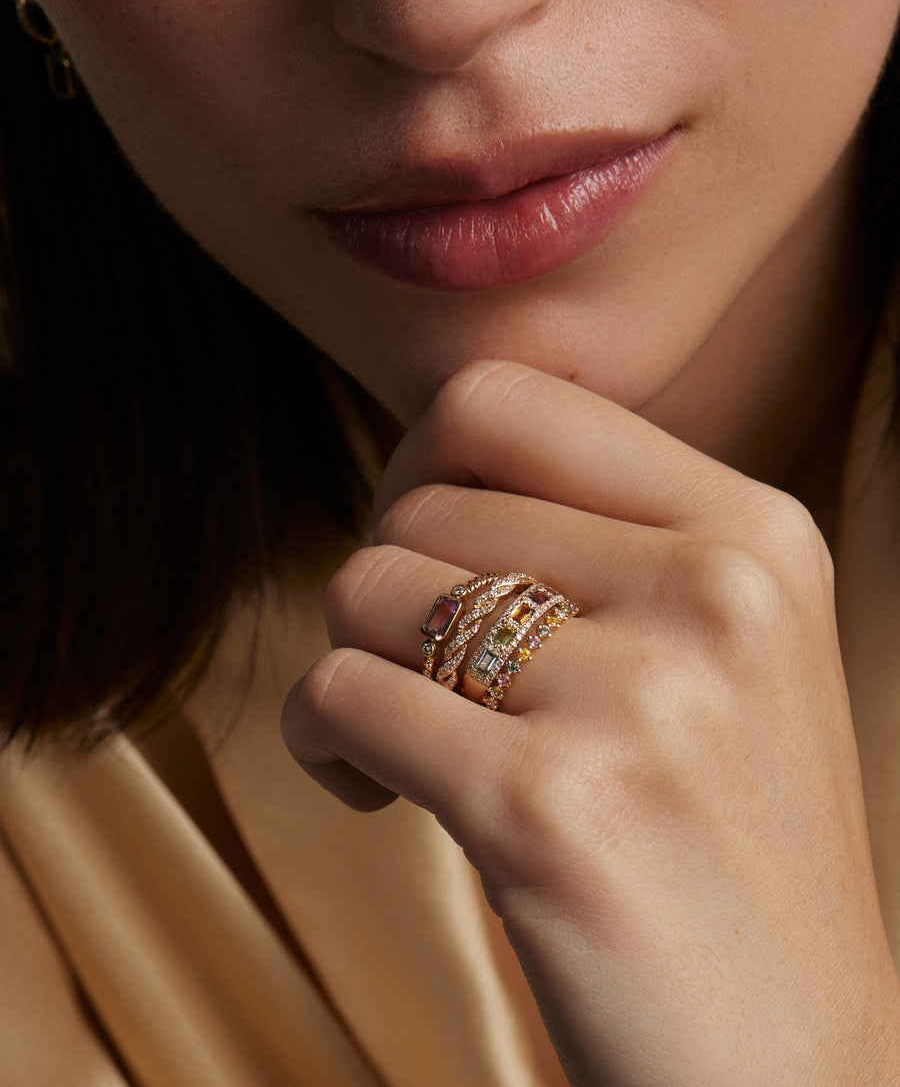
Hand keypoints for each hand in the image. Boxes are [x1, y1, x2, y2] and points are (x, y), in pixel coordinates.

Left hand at [281, 361, 899, 1085]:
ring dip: (349, 663)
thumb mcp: (724, 646)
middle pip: (421, 502)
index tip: (423, 542)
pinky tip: (374, 790)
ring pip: (364, 588)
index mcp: (755, 533)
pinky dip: (321, 740)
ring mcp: (639, 700)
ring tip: (403, 737)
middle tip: (423, 673)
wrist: (788, 1060)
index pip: (506, 397)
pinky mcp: (547, 809)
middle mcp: (713, 593)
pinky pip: (338, 696)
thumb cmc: (720, 842)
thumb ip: (602, 533)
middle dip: (388, 588)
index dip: (422, 459)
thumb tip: (427, 453)